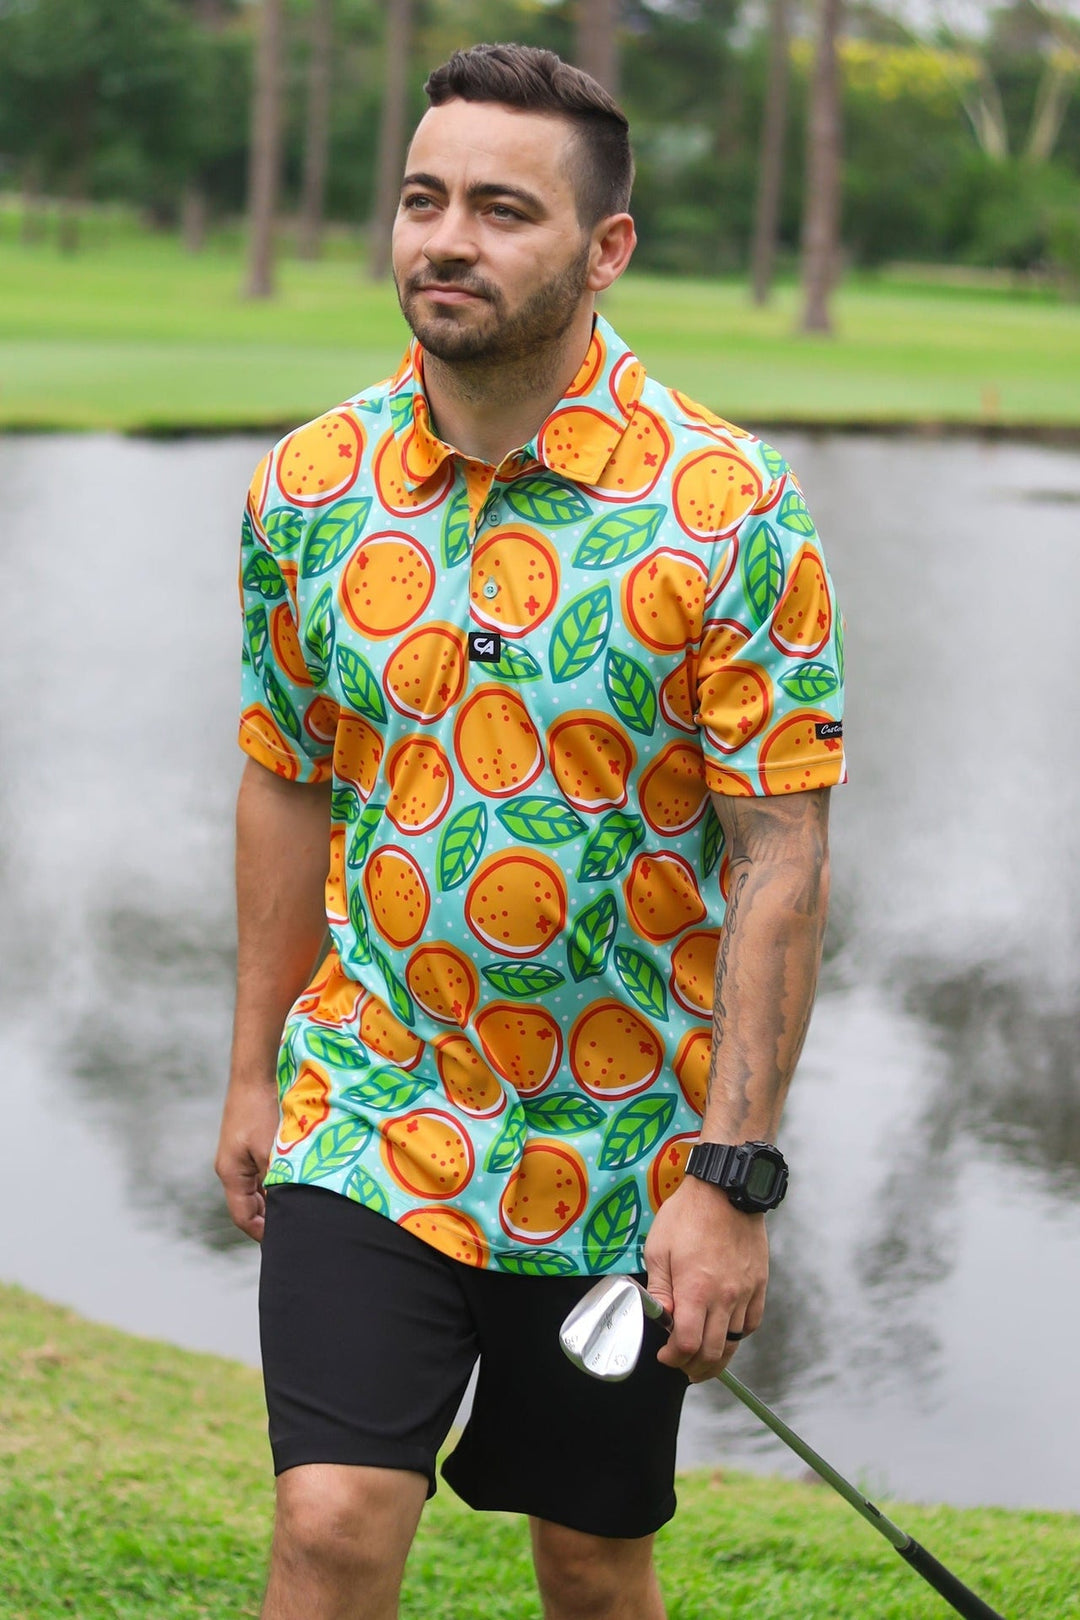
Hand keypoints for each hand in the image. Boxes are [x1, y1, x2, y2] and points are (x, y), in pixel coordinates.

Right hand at [214, 1075, 279, 1241]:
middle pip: (248, 1206)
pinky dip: (273, 1183)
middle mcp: (231, 1169)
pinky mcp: (247, 1146)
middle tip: (295, 1230)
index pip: (243, 1217)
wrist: (253, 1077)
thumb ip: (277, 1179)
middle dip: (269, 1219)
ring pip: (255, 1191)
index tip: (283, 1243)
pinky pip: (259, 1175)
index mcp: (230, 1174)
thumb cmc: (260, 1111)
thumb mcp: (272, 1149)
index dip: (262, 1233)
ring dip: (273, 1201)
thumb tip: (287, 1206)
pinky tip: (292, 1185)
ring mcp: (238, 1158)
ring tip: (298, 1210)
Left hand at [643, 1174, 767, 1381]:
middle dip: (694, 1367)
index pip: (688, 1344)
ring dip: (717, 1355)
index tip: (665, 1355)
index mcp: (695, 1289)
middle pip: (714, 1352)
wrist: (725, 1189)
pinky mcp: (760, 1283)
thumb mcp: (658, 1248)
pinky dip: (739, 1335)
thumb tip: (662, 1318)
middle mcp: (724, 1296)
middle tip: (683, 1367)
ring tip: (704, 1358)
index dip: (674, 1358)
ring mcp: (745, 1291)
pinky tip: (727, 1332)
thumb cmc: (687, 1214)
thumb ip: (659, 1290)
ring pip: (735, 1341)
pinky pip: (752, 1322)